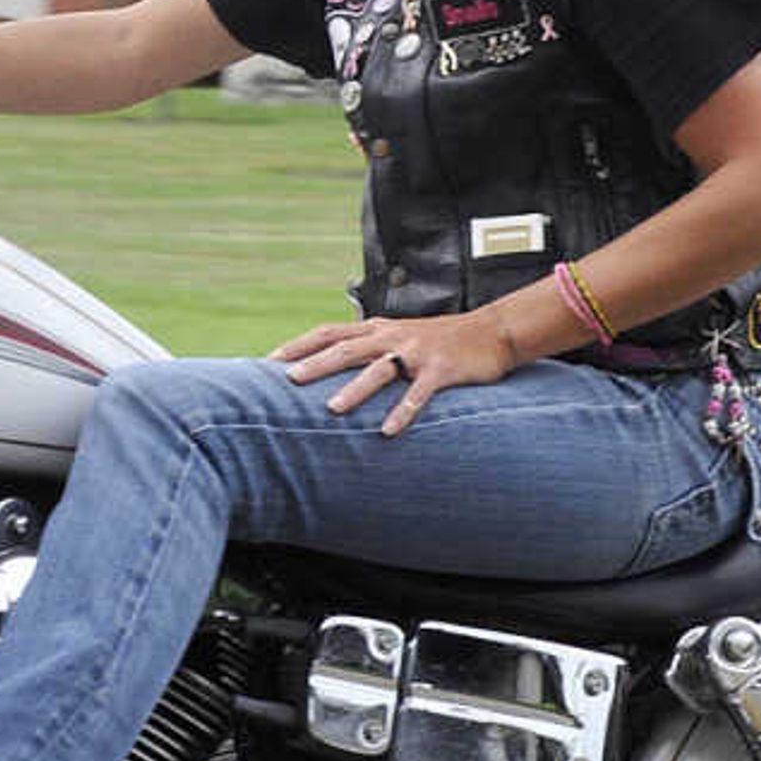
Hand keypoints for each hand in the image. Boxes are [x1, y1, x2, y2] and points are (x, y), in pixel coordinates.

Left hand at [271, 310, 520, 435]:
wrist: (491, 332)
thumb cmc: (439, 339)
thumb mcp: (398, 335)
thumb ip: (367, 345)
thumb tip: (329, 365)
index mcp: (378, 329)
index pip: (330, 332)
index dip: (300, 345)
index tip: (269, 360)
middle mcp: (392, 337)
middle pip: (346, 349)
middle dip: (316, 364)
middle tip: (288, 380)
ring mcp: (416, 352)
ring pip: (379, 370)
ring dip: (355, 389)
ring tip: (332, 409)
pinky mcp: (441, 369)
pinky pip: (419, 393)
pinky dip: (403, 412)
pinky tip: (388, 431)